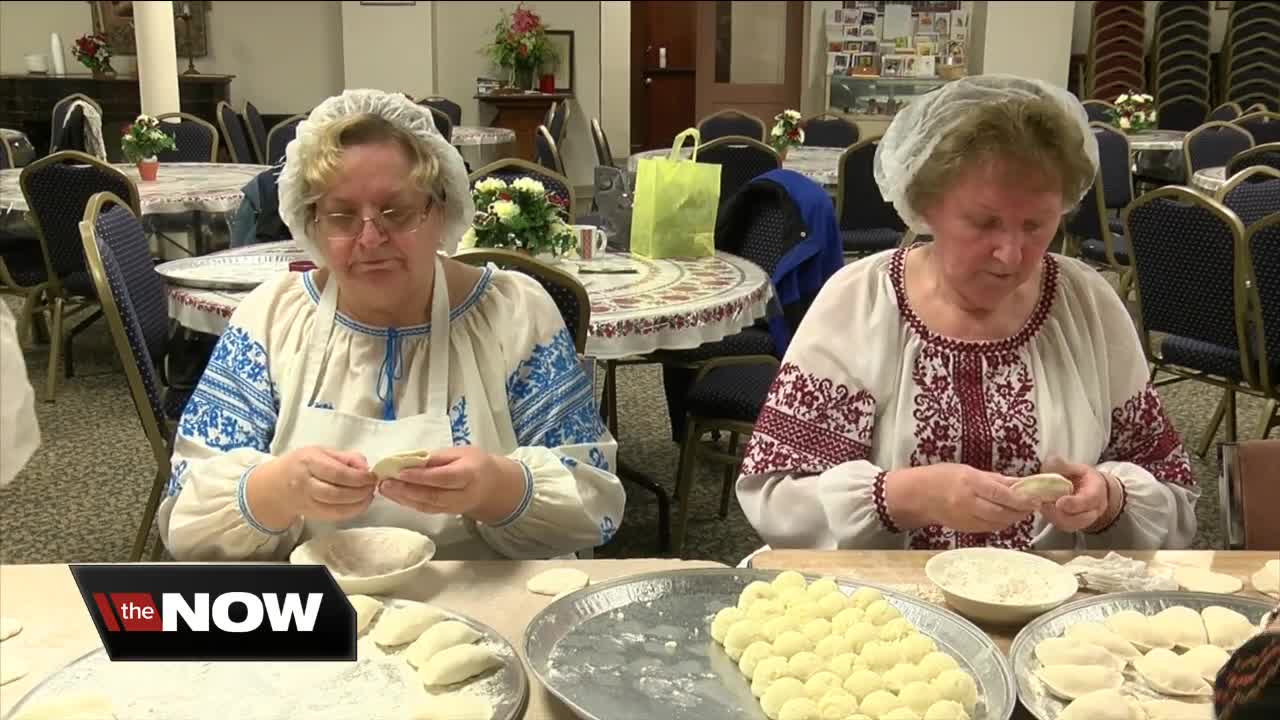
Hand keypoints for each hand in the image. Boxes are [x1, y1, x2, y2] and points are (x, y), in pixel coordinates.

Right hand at [248, 447, 377, 528]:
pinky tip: (360, 504)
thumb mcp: (321, 452)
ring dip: (358, 503)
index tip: (372, 476)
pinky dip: (351, 512)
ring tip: (369, 495)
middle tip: (373, 486)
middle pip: (338, 492)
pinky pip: (334, 516)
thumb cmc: (301, 464)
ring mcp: (306, 501)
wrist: (274, 486)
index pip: (338, 473)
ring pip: (336, 507)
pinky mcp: (310, 514)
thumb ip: (345, 457)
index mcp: (308, 461)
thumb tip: (366, 467)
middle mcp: (305, 483)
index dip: (359, 477)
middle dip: (361, 491)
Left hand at [379, 447, 527, 524]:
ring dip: (403, 498)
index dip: (421, 477)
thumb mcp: (461, 452)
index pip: (443, 478)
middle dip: (406, 491)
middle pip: (432, 496)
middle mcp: (462, 495)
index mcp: (469, 475)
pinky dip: (408, 503)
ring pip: (426, 506)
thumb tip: (411, 460)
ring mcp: (454, 508)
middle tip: (385, 483)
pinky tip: (394, 495)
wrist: (493, 487)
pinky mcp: (446, 513)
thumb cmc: (476, 463)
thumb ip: (437, 457)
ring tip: (384, 488)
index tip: (400, 472)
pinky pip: (425, 509)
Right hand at [884, 463, 1039, 532]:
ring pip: (997, 523)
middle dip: (1020, 511)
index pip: (1001, 494)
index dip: (1021, 499)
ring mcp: (965, 517)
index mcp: (970, 483)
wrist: (918, 495)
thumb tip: (1021, 482)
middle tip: (1032, 506)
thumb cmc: (944, 477)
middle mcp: (968, 502)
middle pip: (1002, 512)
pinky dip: (1001, 523)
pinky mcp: (964, 528)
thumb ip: (996, 479)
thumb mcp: (970, 471)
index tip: (1035, 499)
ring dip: (1013, 518)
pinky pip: (989, 528)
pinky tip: (1005, 517)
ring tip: (1021, 511)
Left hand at [1038, 458, 1111, 532]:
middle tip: (1043, 503)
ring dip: (1052, 516)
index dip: (1073, 503)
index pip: (1087, 501)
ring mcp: (1083, 520)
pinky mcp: (1073, 525)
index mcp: (1096, 493)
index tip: (1059, 503)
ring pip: (1068, 525)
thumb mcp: (1079, 468)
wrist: (1095, 493)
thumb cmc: (1085, 480)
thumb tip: (1050, 461)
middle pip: (1078, 519)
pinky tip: (1042, 508)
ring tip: (1039, 504)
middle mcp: (1092, 511)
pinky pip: (1062, 526)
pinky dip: (1050, 518)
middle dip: (1059, 513)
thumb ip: (1065, 466)